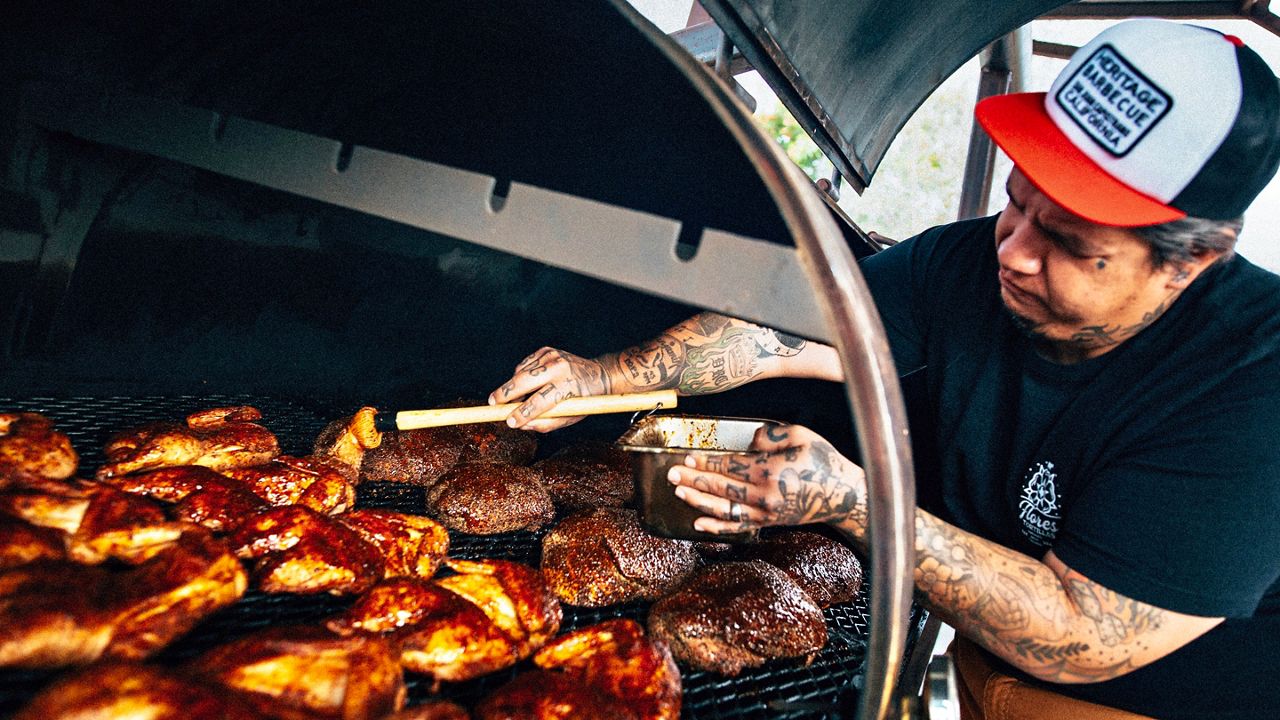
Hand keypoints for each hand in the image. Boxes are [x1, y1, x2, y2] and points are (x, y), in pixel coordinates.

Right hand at [489, 347, 612, 431]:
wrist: (598, 374)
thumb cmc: (582, 400)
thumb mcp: (570, 418)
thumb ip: (546, 424)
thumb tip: (521, 426)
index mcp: (568, 386)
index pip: (540, 401)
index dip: (523, 413)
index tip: (510, 422)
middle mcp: (559, 367)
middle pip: (525, 381)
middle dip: (506, 393)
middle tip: (492, 404)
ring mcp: (552, 356)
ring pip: (521, 372)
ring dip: (513, 386)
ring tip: (513, 399)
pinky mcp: (546, 350)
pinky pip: (524, 365)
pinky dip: (519, 376)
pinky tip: (524, 385)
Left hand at [667, 424, 866, 534]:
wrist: (843, 496)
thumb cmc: (823, 461)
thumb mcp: (802, 436)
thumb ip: (772, 435)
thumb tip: (749, 440)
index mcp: (771, 471)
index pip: (730, 466)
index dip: (706, 462)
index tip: (687, 457)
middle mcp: (765, 496)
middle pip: (721, 488)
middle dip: (694, 480)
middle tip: (671, 474)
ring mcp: (765, 513)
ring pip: (724, 510)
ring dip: (698, 502)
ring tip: (679, 493)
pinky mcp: (768, 523)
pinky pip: (737, 527)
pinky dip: (716, 527)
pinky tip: (698, 524)